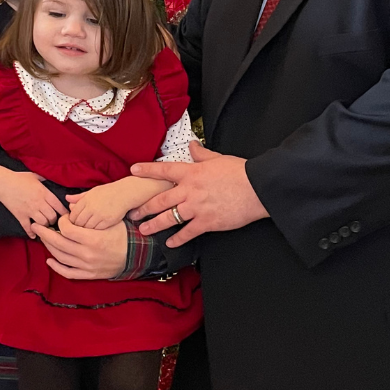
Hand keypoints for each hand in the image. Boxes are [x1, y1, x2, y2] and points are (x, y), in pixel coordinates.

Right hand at [0, 170, 65, 237]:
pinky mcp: (20, 216)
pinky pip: (28, 228)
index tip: (66, 216)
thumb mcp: (35, 176)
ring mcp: (29, 210)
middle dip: (54, 220)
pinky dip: (31, 233)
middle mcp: (39, 203)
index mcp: (44, 193)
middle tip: (53, 220)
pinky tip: (34, 235)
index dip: (64, 213)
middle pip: (52, 217)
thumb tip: (53, 177)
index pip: (58, 206)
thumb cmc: (19, 178)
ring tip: (44, 225)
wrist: (3, 183)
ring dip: (44, 225)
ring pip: (43, 223)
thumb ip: (45, 178)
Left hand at [31, 216, 128, 278]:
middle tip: (36, 226)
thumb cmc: (124, 234)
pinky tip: (49, 260)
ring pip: (61, 257)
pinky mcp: (89, 275)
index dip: (60, 222)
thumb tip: (69, 205)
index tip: (61, 218)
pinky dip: (57, 267)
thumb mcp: (109, 221)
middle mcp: (88, 254)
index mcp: (93, 239)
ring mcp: (87, 266)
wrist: (137, 255)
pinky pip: (68, 273)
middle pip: (58, 243)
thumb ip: (88, 214)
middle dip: (44, 233)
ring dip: (49, 247)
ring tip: (43, 238)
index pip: (66, 229)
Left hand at [66, 182, 136, 229]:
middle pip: (77, 223)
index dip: (70, 221)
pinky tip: (95, 232)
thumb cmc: (108, 192)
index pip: (72, 215)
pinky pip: (96, 230)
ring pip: (86, 228)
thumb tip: (67, 199)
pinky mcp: (107, 221)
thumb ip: (79, 197)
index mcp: (86, 200)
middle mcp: (91, 207)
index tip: (72, 223)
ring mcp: (99, 215)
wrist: (125, 193)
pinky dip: (94, 232)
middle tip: (77, 230)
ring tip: (85, 232)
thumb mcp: (92, 192)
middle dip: (76, 228)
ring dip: (84, 231)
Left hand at [130, 140, 268, 245]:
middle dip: (144, 207)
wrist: (257, 188)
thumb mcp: (218, 158)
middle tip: (132, 213)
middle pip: (160, 200)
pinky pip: (187, 233)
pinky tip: (170, 243)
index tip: (133, 170)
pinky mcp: (207, 222)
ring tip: (144, 230)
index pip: (164, 170)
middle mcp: (190, 190)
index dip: (147, 170)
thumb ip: (202, 154)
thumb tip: (193, 145)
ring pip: (169, 218)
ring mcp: (197, 208)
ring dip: (154, 225)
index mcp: (192, 173)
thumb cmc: (240, 172)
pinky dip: (178, 239)